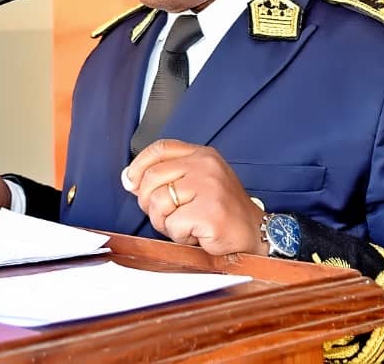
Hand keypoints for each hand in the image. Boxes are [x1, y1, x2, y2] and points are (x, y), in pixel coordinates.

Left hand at [122, 139, 266, 255]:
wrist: (254, 233)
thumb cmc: (222, 211)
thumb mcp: (197, 183)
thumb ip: (168, 177)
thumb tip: (129, 179)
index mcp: (202, 155)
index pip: (161, 148)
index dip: (139, 165)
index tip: (130, 182)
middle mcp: (206, 165)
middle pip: (152, 177)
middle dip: (149, 203)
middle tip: (166, 215)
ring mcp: (209, 187)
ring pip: (158, 202)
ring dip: (165, 222)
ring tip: (186, 225)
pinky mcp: (210, 211)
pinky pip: (173, 224)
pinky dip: (180, 235)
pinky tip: (197, 233)